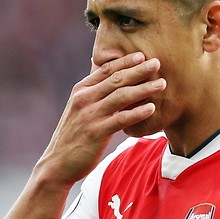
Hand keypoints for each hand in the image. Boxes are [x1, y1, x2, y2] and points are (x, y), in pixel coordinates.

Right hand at [36, 53, 164, 186]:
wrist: (57, 163)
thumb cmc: (73, 136)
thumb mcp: (78, 110)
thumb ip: (93, 95)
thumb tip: (110, 81)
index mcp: (80, 91)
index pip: (105, 70)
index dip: (124, 61)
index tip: (141, 55)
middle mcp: (84, 99)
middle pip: (116, 80)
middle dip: (138, 70)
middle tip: (157, 62)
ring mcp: (90, 116)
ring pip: (121, 96)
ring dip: (144, 88)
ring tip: (161, 84)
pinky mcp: (96, 133)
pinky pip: (121, 119)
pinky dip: (138, 112)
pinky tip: (152, 108)